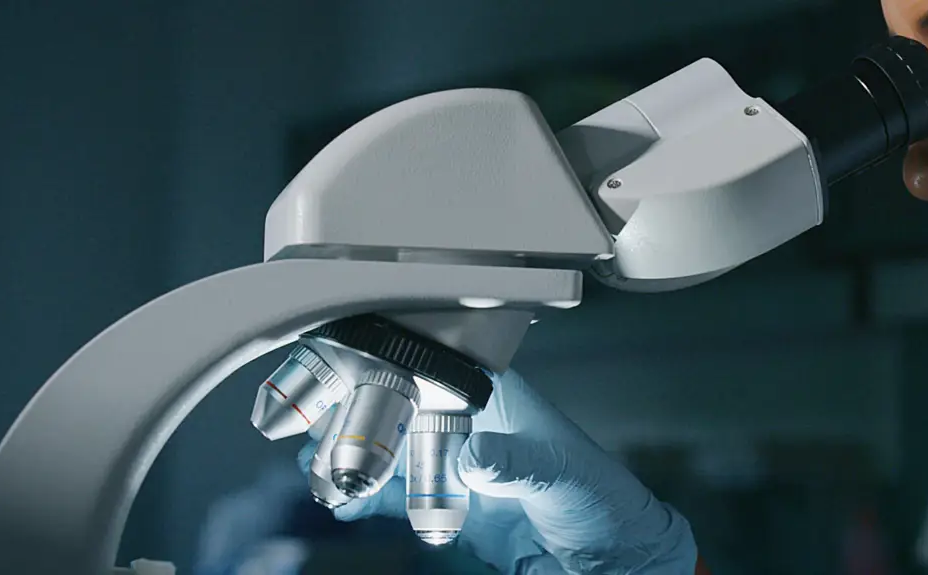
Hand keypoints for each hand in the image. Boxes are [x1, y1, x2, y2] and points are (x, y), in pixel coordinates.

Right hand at [298, 370, 698, 573]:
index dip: (384, 372)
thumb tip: (477, 458)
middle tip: (316, 437)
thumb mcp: (564, 476)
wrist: (611, 559)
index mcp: (497, 397)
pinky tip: (342, 503)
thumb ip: (518, 464)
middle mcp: (468, 424)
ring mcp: (453, 464)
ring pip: (386, 451)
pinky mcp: (447, 504)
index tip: (344, 384)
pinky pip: (394, 495)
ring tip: (322, 474)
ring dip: (350, 460)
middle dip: (352, 419)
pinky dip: (365, 497)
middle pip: (395, 408)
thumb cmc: (604, 502)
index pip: (431, 370)